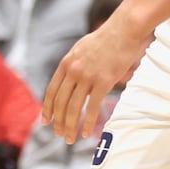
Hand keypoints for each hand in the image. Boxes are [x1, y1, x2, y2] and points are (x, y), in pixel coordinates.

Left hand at [44, 18, 146, 143]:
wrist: (123, 30)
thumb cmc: (105, 39)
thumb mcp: (80, 49)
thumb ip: (73, 65)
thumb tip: (69, 79)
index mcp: (66, 63)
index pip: (51, 91)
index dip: (47, 108)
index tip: (46, 121)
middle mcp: (73, 71)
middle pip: (60, 102)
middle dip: (58, 121)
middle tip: (59, 135)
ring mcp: (87, 77)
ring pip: (73, 107)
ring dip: (70, 126)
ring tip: (70, 138)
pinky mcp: (103, 82)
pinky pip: (92, 107)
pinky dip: (88, 122)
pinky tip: (87, 133)